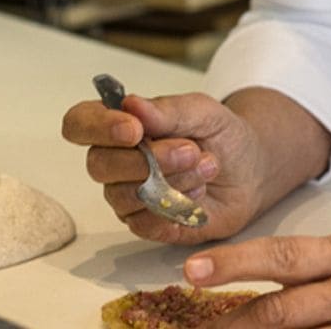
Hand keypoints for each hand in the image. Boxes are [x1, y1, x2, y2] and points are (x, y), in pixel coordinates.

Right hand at [61, 90, 270, 243]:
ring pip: (124, 196)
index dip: (97, 127)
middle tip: (191, 150)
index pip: (79, 123)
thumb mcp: (203, 111)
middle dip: (149, 159)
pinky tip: (198, 195)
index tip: (133, 129)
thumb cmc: (221, 135)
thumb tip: (130, 104)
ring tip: (206, 168)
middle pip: (100, 165)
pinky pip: (143, 224)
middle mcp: (115, 162)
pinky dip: (175, 209)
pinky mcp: (147, 225)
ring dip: (170, 181)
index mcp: (119, 125)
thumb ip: (168, 110)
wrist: (251, 170)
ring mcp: (128, 196)